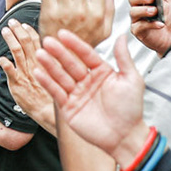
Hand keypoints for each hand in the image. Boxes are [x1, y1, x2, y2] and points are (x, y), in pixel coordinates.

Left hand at [0, 23, 55, 132]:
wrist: (47, 112)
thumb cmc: (50, 96)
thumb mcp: (53, 75)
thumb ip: (46, 62)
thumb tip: (41, 51)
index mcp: (44, 62)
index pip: (37, 42)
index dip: (29, 31)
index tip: (24, 25)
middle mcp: (34, 65)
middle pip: (26, 43)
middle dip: (18, 30)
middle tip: (12, 22)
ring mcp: (25, 74)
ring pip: (17, 52)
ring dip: (10, 40)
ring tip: (4, 31)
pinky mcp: (18, 84)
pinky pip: (10, 71)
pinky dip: (5, 64)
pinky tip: (1, 58)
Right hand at [36, 31, 149, 164]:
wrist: (125, 136)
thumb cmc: (131, 109)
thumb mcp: (131, 80)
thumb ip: (123, 58)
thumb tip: (122, 36)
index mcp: (102, 72)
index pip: (85, 54)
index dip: (74, 44)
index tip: (63, 33)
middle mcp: (87, 81)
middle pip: (70, 64)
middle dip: (58, 53)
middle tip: (47, 41)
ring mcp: (77, 94)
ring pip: (60, 76)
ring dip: (49, 65)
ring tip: (40, 54)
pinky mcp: (68, 108)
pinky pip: (56, 93)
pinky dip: (47, 83)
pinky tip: (39, 73)